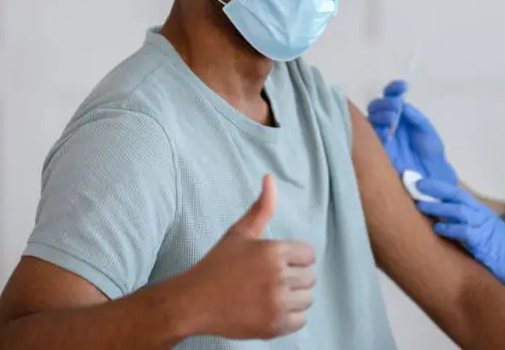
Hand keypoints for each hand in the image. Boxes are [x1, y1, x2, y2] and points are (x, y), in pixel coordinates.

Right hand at [180, 175, 315, 338]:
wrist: (194, 302)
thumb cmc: (217, 265)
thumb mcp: (239, 233)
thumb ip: (261, 208)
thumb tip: (270, 178)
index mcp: (273, 251)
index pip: (309, 254)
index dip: (294, 258)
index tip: (276, 264)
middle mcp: (278, 277)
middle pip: (310, 277)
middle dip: (294, 277)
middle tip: (270, 280)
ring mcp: (277, 303)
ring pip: (307, 299)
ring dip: (293, 297)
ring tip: (270, 294)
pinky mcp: (274, 326)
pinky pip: (301, 320)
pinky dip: (290, 317)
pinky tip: (271, 309)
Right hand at [366, 80, 456, 184]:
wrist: (432, 179)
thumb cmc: (431, 155)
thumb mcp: (427, 133)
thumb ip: (416, 119)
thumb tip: (402, 105)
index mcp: (401, 117)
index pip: (392, 98)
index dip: (393, 90)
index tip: (402, 87)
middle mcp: (388, 125)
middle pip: (377, 107)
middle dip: (385, 103)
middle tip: (396, 108)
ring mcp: (381, 138)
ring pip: (371, 119)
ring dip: (380, 114)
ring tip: (393, 118)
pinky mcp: (376, 151)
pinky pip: (369, 137)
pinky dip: (376, 130)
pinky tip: (387, 131)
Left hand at [415, 178, 504, 298]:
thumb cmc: (503, 254)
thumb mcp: (483, 235)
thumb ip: (466, 226)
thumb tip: (441, 222)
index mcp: (480, 212)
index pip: (457, 193)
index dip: (438, 186)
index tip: (420, 181)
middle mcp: (481, 215)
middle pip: (456, 195)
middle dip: (435, 189)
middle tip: (416, 185)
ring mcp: (484, 227)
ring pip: (458, 210)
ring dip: (438, 207)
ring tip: (420, 205)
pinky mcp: (485, 243)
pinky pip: (465, 232)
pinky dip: (450, 229)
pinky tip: (438, 229)